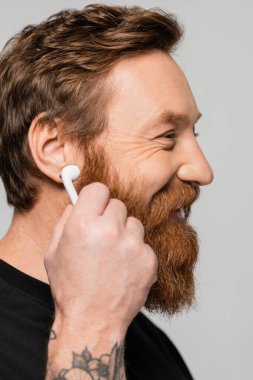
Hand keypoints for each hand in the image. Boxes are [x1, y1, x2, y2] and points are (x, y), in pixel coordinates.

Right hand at [44, 182, 157, 332]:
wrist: (92, 321)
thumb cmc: (71, 289)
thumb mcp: (54, 252)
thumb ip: (65, 221)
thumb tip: (77, 203)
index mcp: (83, 225)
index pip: (98, 188)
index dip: (96, 198)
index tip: (96, 205)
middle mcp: (109, 230)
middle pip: (117, 204)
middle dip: (109, 217)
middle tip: (102, 236)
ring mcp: (133, 245)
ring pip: (134, 222)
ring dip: (125, 233)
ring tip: (114, 255)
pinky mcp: (149, 259)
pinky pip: (144, 244)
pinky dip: (136, 252)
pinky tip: (124, 268)